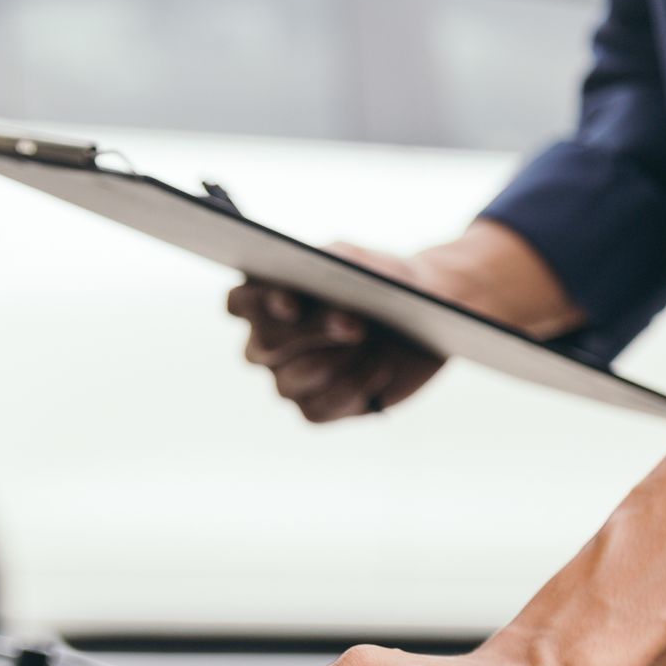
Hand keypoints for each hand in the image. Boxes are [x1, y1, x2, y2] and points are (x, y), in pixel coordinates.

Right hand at [228, 242, 444, 422]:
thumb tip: (327, 268)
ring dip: (338, 359)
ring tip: (372, 341)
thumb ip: (341, 258)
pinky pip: (319, 407)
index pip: (239, 302)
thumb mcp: (368, 261)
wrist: (426, 318)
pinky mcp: (315, 408)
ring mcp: (288, 379)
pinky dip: (356, 384)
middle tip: (355, 323)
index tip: (292, 304)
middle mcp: (269, 342)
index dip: (256, 304)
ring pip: (290, 381)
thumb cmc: (386, 282)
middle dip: (310, 333)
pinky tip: (380, 366)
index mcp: (269, 297)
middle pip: (264, 346)